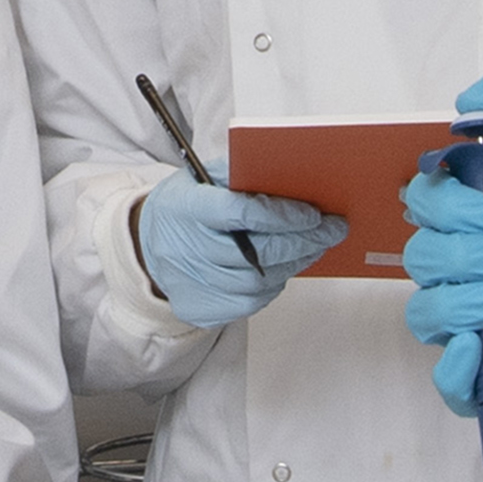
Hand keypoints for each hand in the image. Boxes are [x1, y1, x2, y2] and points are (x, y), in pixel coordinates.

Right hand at [138, 177, 341, 329]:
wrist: (149, 245)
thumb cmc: (187, 205)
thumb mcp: (202, 177)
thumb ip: (240, 173)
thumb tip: (294, 176)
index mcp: (187, 208)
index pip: (240, 213)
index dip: (282, 215)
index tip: (314, 214)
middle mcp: (187, 249)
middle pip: (258, 252)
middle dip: (303, 241)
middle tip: (332, 231)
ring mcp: (193, 284)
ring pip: (260, 281)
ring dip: (294, 263)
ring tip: (313, 246)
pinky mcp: (201, 308)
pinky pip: (251, 302)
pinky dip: (274, 284)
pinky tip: (282, 266)